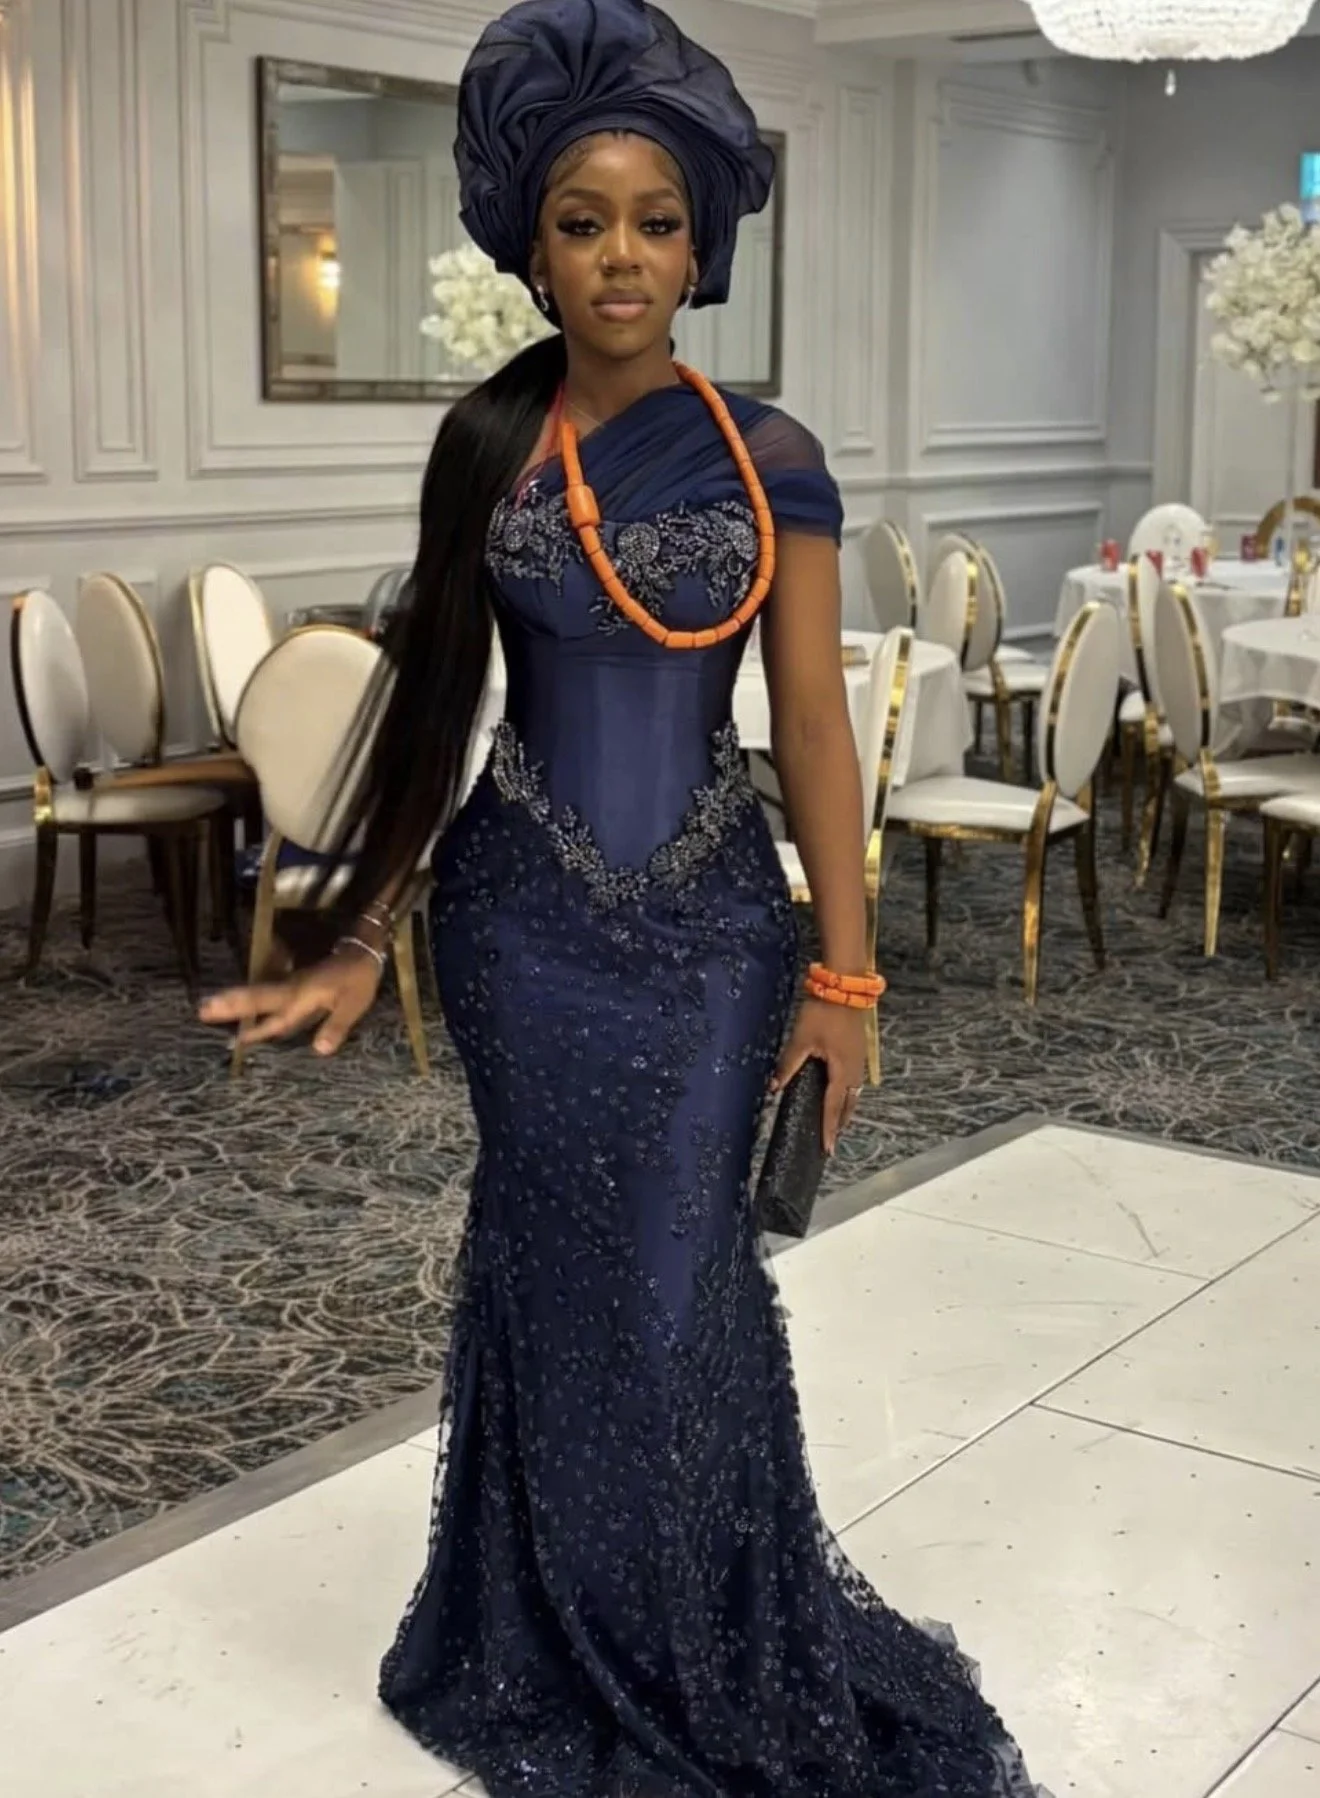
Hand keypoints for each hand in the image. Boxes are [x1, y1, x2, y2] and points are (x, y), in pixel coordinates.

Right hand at [197, 948, 381, 1055]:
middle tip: (201, 1010)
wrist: (362, 952)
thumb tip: (319, 1050)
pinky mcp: (294, 987)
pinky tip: (240, 1011)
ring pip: (258, 996)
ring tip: (208, 1007)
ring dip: (234, 1001)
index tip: (228, 1029)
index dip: (252, 1024)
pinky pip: (267, 997)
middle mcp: (291, 990)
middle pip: (256, 999)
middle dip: (229, 1005)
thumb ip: (336, 1026)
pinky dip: (251, 1003)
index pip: (272, 1011)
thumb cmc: (358, 979)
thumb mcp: (353, 1004)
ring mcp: (291, 987)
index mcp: (302, 995)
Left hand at [770, 997, 866, 1155]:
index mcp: (841, 1070)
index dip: (829, 1128)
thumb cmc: (823, 1012)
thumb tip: (774, 1087)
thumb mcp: (801, 1039)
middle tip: (831, 1141)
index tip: (828, 1149)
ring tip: (836, 1124)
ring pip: (854, 1093)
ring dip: (845, 1110)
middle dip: (839, 1123)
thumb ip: (788, 1064)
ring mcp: (859, 1059)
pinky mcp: (858, 1050)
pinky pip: (854, 1081)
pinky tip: (840, 1094)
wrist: (845, 985)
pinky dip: (848, 1094)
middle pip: (848, 1104)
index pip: (833, 1106)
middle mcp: (854, 1069)